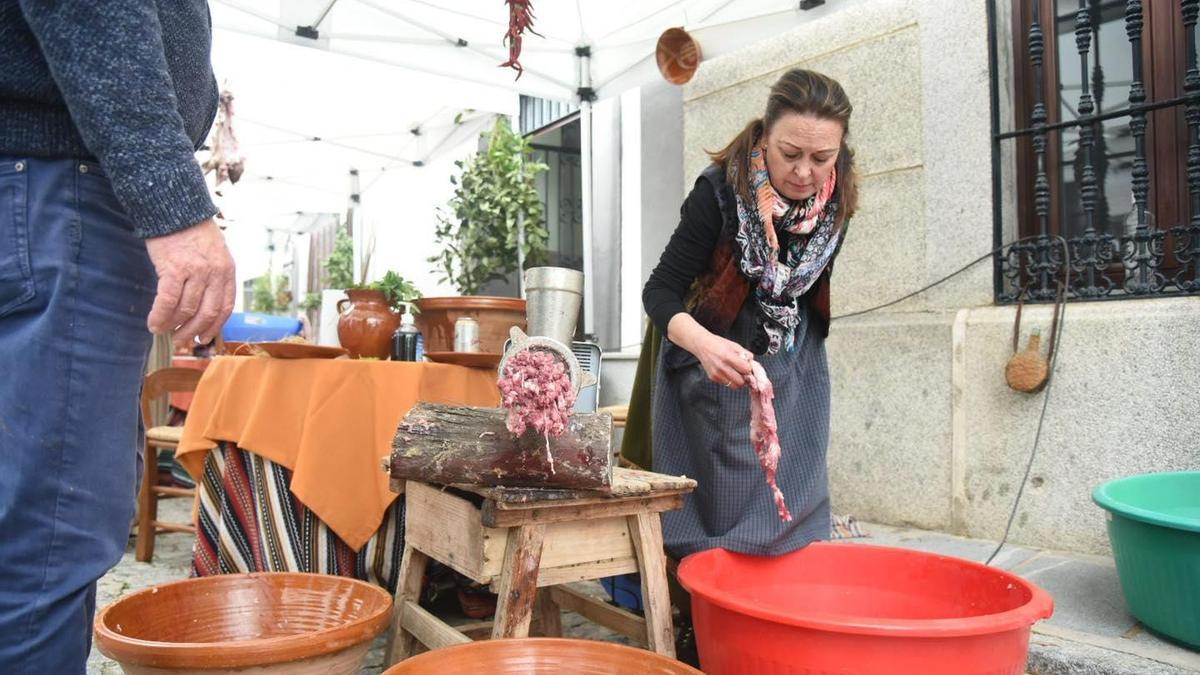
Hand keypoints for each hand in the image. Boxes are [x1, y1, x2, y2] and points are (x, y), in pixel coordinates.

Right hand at [144, 218, 235, 348]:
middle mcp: (215, 273)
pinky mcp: (174, 269)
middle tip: (181, 341)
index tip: (203, 338)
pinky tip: (153, 323)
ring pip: (186, 309)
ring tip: (163, 331)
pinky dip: (160, 316)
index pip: (226, 307)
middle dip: (193, 331)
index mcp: (227, 271)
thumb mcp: (215, 253)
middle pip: (207, 313)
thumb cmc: (192, 233)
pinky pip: (168, 301)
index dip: (214, 327)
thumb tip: (204, 306)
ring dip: (173, 325)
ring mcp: (196, 271)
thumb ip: (214, 277)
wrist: (175, 208)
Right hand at [695, 333, 755, 389]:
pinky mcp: (713, 378)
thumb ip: (746, 354)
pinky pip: (726, 384)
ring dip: (737, 381)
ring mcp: (717, 374)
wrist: (702, 345)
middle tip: (743, 372)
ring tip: (736, 373)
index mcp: (728, 356)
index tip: (748, 367)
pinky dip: (730, 380)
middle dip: (744, 377)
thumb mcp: (734, 345)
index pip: (746, 370)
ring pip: (734, 386)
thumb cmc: (718, 344)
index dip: (749, 369)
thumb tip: (753, 363)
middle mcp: (722, 367)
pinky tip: (728, 372)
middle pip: (741, 382)